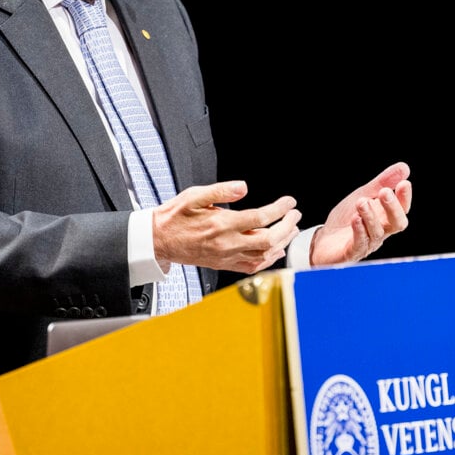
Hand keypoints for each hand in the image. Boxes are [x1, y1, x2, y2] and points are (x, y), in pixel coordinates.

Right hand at [152, 181, 301, 274]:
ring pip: (263, 256)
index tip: (289, 202)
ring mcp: (226, 257)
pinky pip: (252, 266)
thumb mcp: (194, 195)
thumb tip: (243, 187)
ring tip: (290, 230)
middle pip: (268, 239)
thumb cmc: (174, 217)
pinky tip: (275, 251)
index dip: (279, 209)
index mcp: (221, 224)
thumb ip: (221, 191)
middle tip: (295, 214)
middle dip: (287, 226)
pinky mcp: (223, 264)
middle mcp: (226, 243)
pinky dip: (268, 259)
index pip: (260, 218)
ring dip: (281, 243)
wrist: (158, 240)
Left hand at [310, 162, 411, 266]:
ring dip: (370, 216)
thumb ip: (382, 183)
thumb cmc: (346, 218)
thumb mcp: (363, 195)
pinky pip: (359, 243)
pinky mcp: (352, 252)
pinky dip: (359, 230)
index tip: (404, 183)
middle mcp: (380, 232)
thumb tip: (404, 167)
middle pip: (396, 223)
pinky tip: (355, 218)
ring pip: (376, 232)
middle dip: (392, 207)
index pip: (401, 209)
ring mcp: (367, 244)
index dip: (404, 197)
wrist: (324, 240)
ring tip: (361, 202)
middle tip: (384, 192)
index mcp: (385, 218)